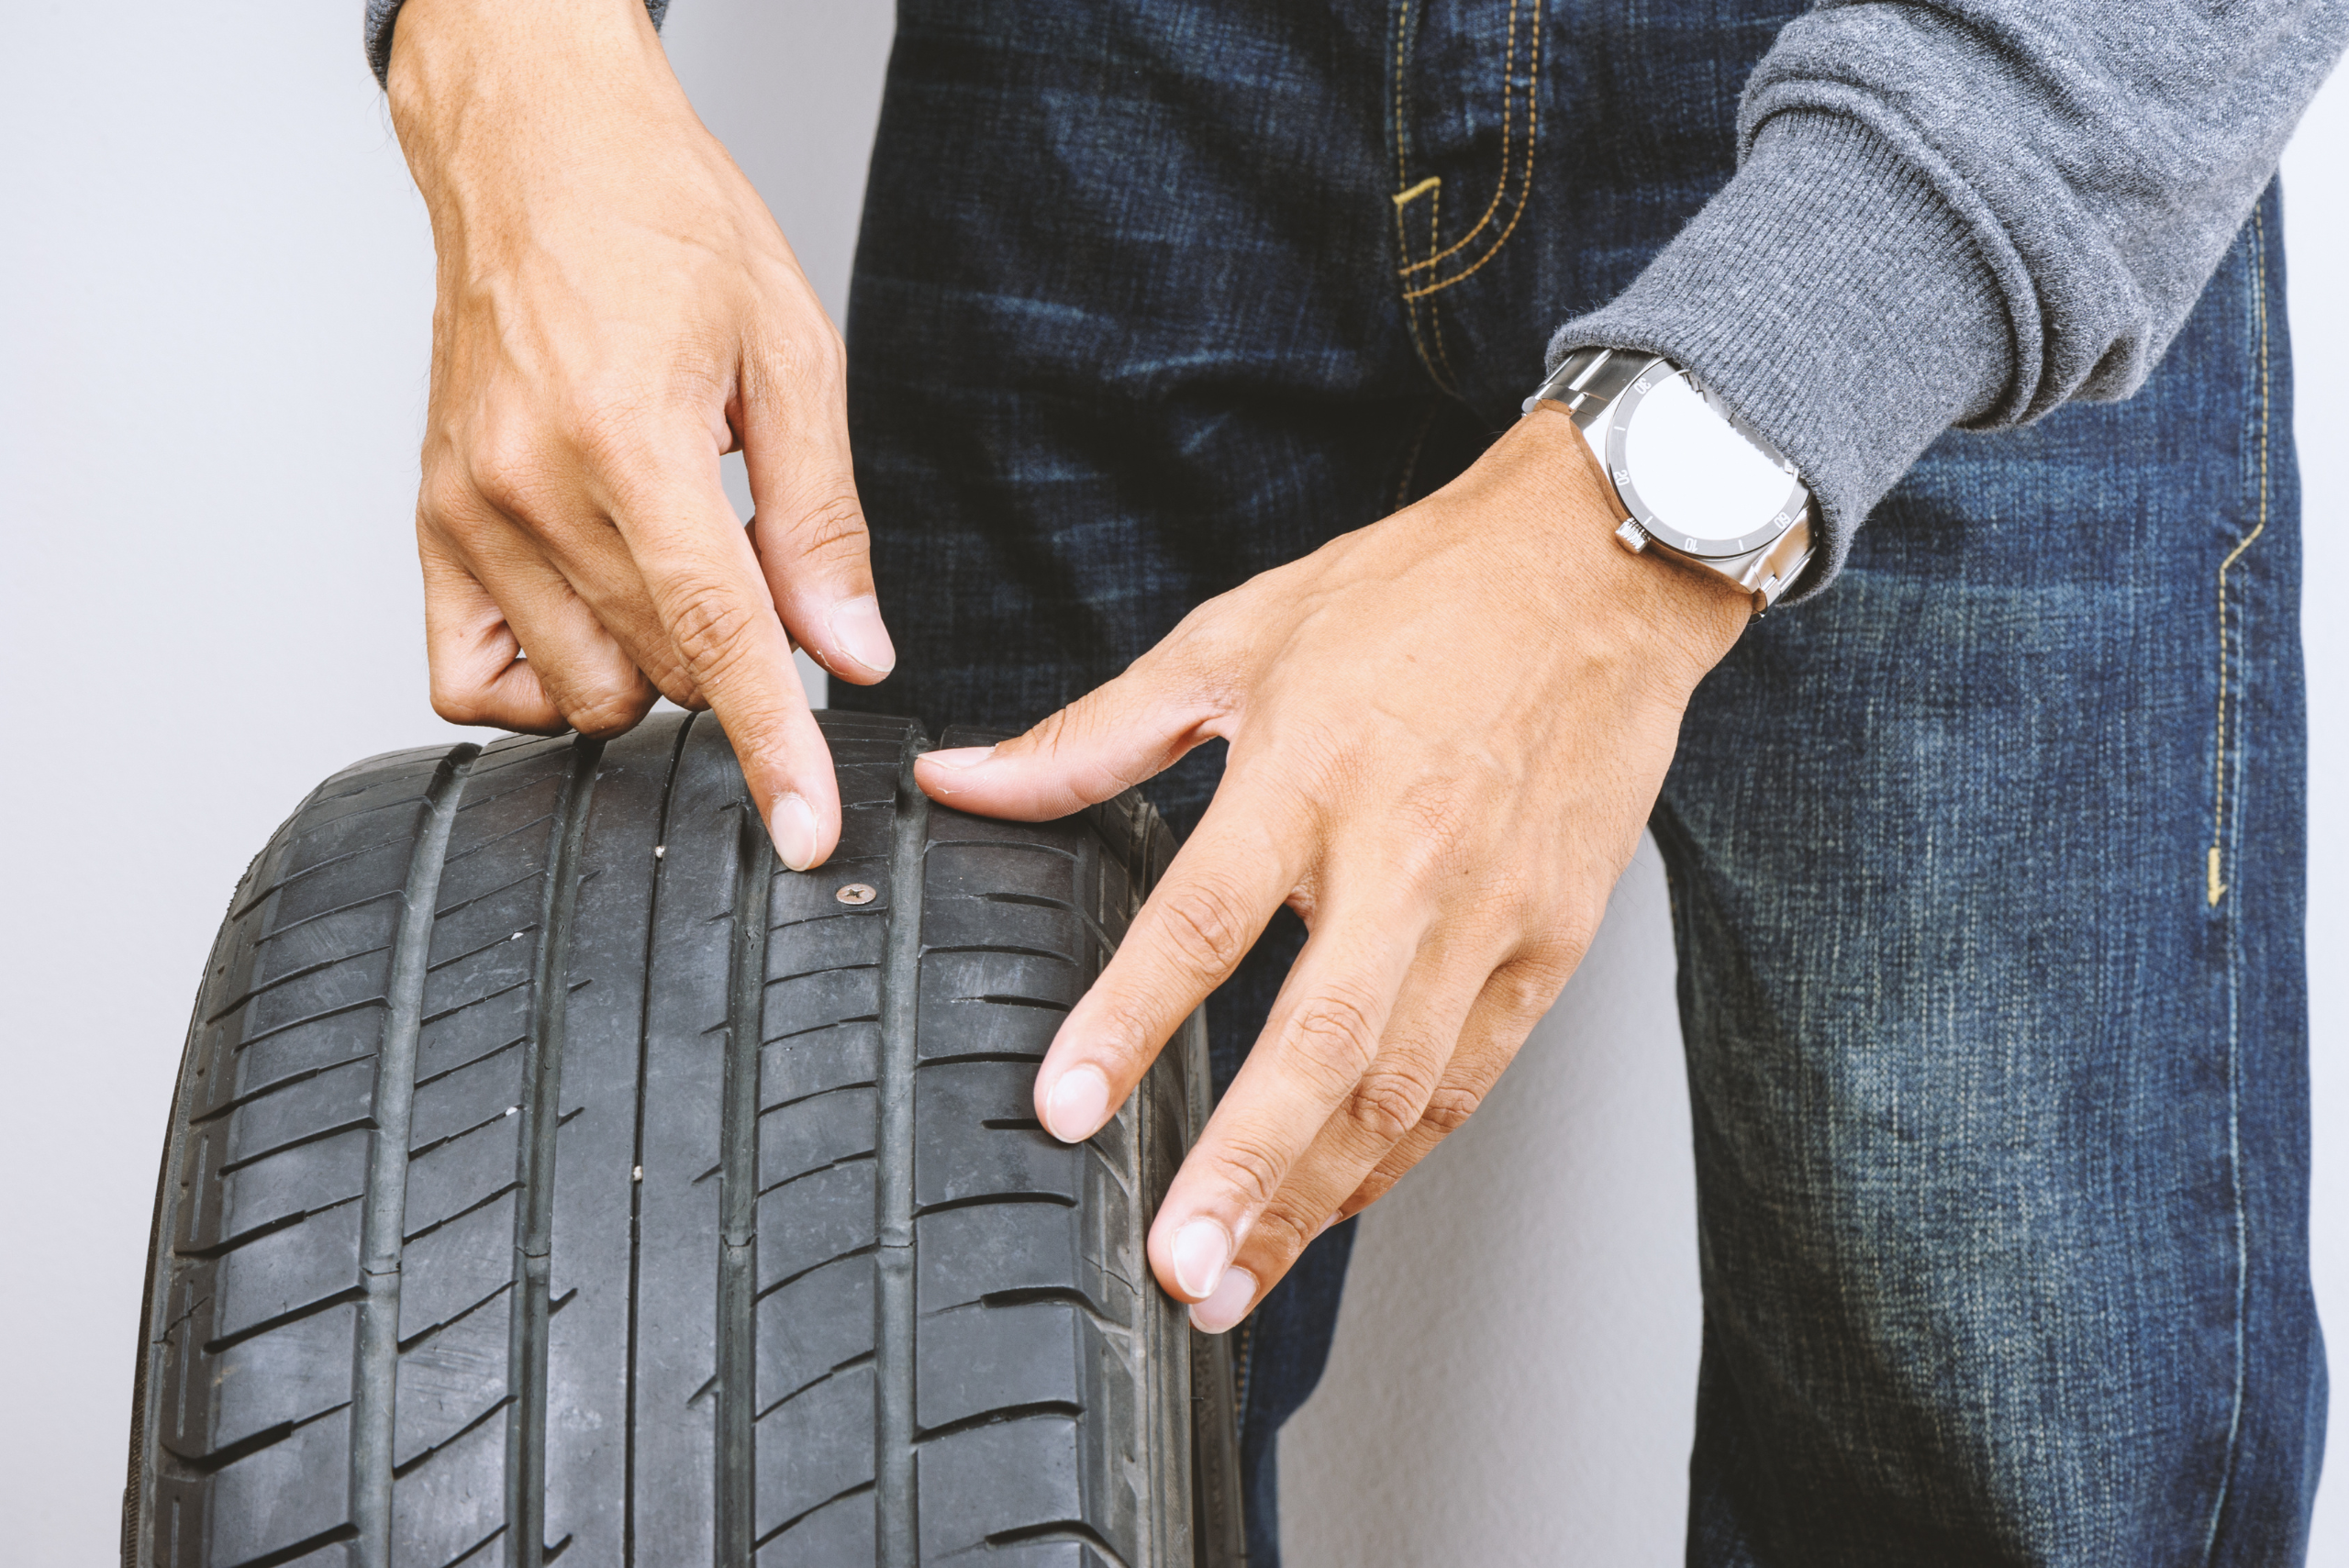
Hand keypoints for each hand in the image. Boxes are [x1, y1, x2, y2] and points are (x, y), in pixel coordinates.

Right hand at [388, 0, 889, 867]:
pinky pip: (471, 679)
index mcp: (629, 441)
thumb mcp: (793, 356)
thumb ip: (821, 521)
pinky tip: (596, 620)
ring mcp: (466, 512)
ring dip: (653, 666)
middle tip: (752, 561)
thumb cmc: (664, 226)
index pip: (719, 638)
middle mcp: (529, 488)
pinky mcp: (429, 521)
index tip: (805, 831)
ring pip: (582, 691)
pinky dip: (545, 682)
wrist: (538, 153)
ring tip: (672, 562)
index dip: (773, 748)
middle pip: (663, 673)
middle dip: (738, 655)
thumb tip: (853, 649)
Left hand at [913, 412, 1749, 1330]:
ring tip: (1238, 1275)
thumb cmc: (1417, 598)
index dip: (1130, 1021)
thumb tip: (963, 780)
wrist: (1599, 569)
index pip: (1205, 916)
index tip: (1067, 1109)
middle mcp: (1407, 849)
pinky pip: (1469, 1078)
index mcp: (1312, 767)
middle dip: (1245, 1166)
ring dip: (1316, 1193)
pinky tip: (1336, 1206)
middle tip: (1179, 1263)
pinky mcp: (1553, 942)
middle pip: (1321, 1036)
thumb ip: (1094, 735)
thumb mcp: (1235, 640)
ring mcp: (1491, 908)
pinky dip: (1399, 1155)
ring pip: (1400, 1084)